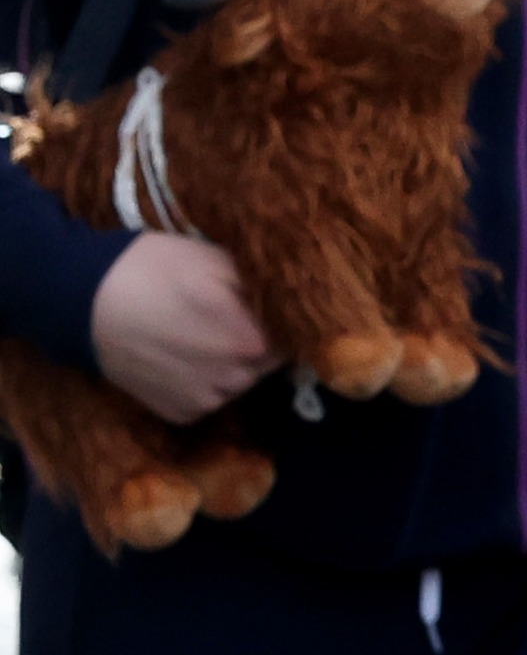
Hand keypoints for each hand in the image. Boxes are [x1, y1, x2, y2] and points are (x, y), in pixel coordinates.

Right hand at [92, 234, 280, 425]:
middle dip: (261, 343)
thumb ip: (261, 287)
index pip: (293, 337)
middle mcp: (233, 378)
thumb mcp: (219, 261)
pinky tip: (187, 358)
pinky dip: (206, 383)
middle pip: (268, 363)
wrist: (84, 301)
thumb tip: (293, 298)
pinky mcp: (178, 413)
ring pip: (241, 383)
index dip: (286, 321)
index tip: (272, 309)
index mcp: (250, 340)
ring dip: (235, 365)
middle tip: (234, 319)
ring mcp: (204, 399)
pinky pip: (210, 399)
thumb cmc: (156, 270)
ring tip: (207, 337)